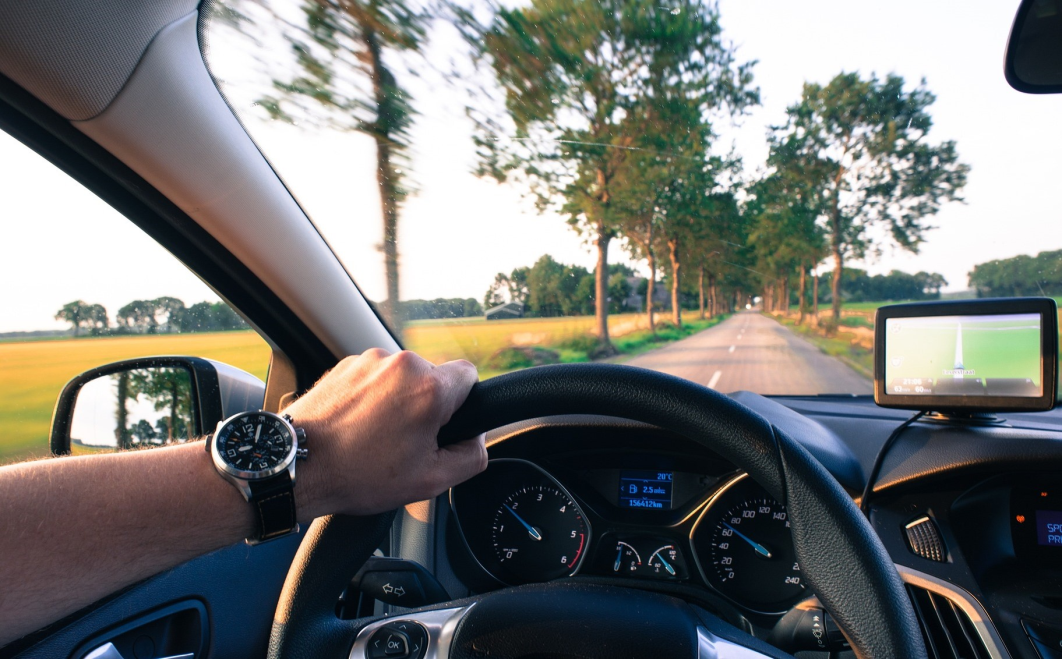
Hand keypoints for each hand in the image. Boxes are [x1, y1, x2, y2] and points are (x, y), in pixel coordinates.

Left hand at [282, 349, 486, 519]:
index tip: (443, 426)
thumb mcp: (431, 481)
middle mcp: (402, 364)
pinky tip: (357, 426)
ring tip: (375, 437)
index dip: (463, 404)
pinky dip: (373, 398)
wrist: (298, 466)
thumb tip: (477, 439)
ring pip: (403, 379)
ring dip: (398, 402)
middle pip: (434, 378)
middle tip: (405, 442)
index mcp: (429, 388)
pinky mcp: (346, 364)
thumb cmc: (358, 474)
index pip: (470, 375)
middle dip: (426, 407)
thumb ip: (471, 456)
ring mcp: (370, 361)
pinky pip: (375, 378)